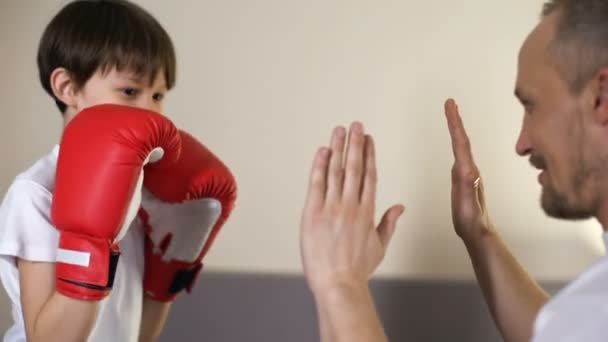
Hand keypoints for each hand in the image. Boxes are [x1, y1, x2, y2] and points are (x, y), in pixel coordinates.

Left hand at [299, 122, 403, 293]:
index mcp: (368, 212)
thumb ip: (389, 223)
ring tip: (340, 130)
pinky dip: (319, 165)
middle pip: (354, 167)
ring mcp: (332, 207)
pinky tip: (323, 150)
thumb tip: (400, 207)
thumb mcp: (379, 246)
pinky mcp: (313, 213)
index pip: (370, 175)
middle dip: (355, 143)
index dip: (369, 154)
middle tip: (356, 125)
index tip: (369, 139)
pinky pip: (317, 183)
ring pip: (336, 170)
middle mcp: (351, 205)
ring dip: (338, 148)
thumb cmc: (357, 269)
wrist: (338, 283)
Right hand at [444, 99, 492, 240]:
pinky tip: (455, 141)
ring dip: (456, 128)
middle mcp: (470, 169)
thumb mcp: (468, 207)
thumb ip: (468, 190)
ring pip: (462, 145)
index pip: (461, 143)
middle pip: (462, 139)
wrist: (478, 232)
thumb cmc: (470, 221)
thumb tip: (469, 171)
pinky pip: (460, 153)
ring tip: (451, 115)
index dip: (455, 124)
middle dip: (455, 120)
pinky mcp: (465, 178)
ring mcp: (468, 173)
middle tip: (449, 103)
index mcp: (468, 172)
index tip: (450, 107)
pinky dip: (456, 142)